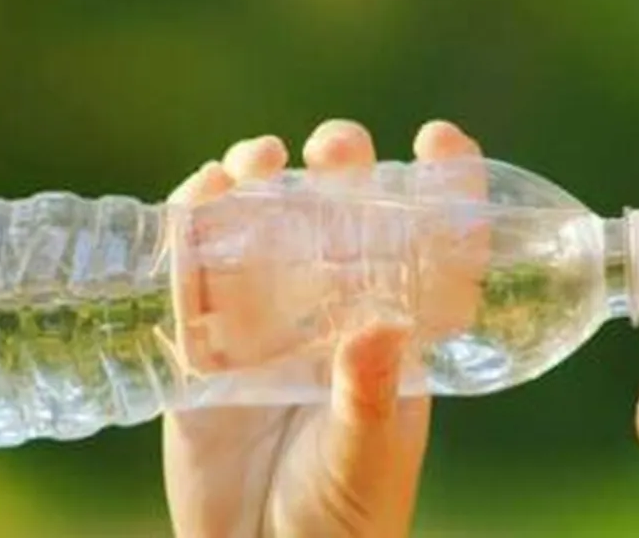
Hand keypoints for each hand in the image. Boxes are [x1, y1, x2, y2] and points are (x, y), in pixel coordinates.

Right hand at [162, 119, 483, 537]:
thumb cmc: (342, 521)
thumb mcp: (366, 459)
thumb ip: (369, 397)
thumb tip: (376, 329)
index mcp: (398, 337)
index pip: (432, 250)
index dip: (442, 190)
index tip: (439, 139)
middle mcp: (335, 316)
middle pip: (343, 222)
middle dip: (341, 171)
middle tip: (336, 147)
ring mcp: (268, 325)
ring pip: (267, 232)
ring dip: (264, 184)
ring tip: (258, 160)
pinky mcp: (206, 345)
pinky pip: (199, 272)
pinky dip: (196, 229)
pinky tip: (203, 196)